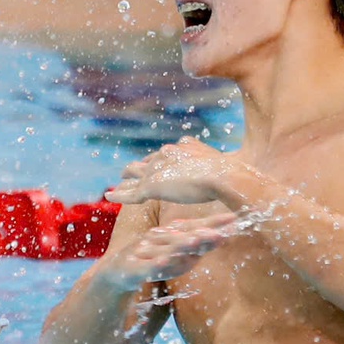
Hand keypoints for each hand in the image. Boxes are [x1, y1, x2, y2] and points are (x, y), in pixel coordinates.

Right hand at [101, 211, 238, 288]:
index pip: (195, 227)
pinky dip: (155, 264)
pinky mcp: (133, 268)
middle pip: (184, 236)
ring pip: (166, 249)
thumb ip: (197, 249)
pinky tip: (165, 262)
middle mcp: (159, 239)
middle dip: (203, 233)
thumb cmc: (151, 262)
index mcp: (170, 236)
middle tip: (222, 231)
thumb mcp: (176, 257)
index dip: (213, 223)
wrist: (114, 274)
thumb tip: (222, 239)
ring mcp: (145, 252)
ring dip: (182, 244)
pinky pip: (146, 267)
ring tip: (198, 240)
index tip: (234, 218)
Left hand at [105, 138, 236, 207]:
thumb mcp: (222, 168)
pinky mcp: (151, 186)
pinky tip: (109, 196)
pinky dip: (119, 195)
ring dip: (126, 180)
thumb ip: (218, 169)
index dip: (158, 161)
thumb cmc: (230, 175)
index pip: (165, 153)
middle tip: (131, 174)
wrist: (223, 176)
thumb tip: (234, 174)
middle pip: (147, 161)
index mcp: (183, 146)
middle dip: (139, 168)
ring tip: (117, 185)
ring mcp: (157, 169)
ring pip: (134, 173)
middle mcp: (166, 153)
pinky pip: (131, 192)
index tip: (154, 166)